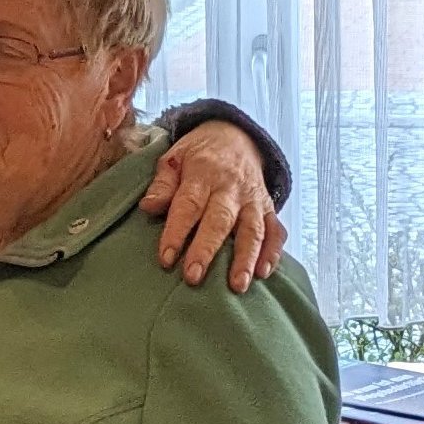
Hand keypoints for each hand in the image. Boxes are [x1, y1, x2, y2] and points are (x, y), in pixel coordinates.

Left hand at [138, 125, 287, 290]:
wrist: (236, 137)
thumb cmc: (199, 155)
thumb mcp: (174, 158)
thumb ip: (162, 184)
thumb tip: (148, 206)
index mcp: (203, 173)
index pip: (188, 204)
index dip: (176, 232)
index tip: (166, 259)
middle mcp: (231, 188)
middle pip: (220, 220)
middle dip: (207, 250)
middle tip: (193, 277)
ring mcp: (253, 199)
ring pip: (252, 229)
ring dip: (245, 258)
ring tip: (237, 285)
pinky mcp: (268, 208)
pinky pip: (275, 231)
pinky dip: (272, 252)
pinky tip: (263, 273)